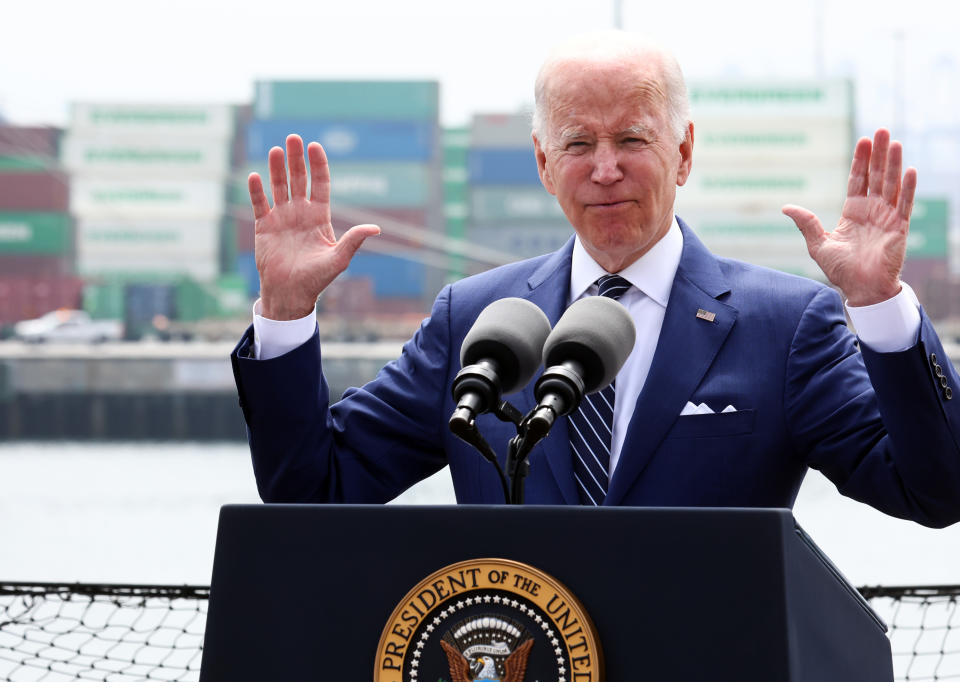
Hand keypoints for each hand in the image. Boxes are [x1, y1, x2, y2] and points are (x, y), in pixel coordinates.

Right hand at [250, 134, 379, 319]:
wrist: (290, 294)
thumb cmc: (317, 278)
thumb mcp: (338, 259)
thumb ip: (353, 240)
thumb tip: (376, 228)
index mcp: (319, 216)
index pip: (320, 184)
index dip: (318, 165)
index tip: (315, 147)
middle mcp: (300, 212)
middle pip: (298, 179)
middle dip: (296, 159)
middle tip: (294, 138)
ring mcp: (281, 217)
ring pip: (278, 186)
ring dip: (277, 168)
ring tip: (276, 150)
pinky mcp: (264, 226)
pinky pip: (259, 204)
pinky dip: (256, 191)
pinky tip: (256, 176)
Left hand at [783, 128, 916, 306]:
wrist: (860, 289)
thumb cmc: (841, 270)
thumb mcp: (818, 244)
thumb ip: (806, 223)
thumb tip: (785, 206)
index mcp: (853, 212)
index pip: (859, 179)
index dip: (861, 160)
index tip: (864, 140)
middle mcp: (872, 211)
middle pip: (877, 176)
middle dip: (879, 153)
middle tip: (882, 131)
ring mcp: (887, 218)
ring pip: (891, 184)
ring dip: (894, 163)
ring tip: (895, 142)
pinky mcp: (899, 228)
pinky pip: (905, 204)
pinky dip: (908, 188)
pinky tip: (909, 170)